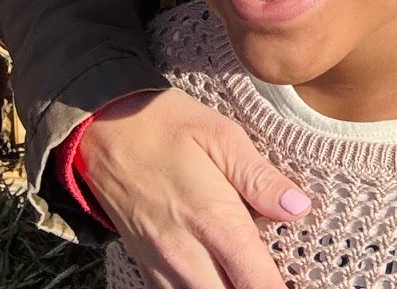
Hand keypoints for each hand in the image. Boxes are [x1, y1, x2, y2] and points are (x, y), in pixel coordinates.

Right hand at [81, 88, 308, 288]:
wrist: (97, 130)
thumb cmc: (162, 124)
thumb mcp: (219, 134)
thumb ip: (259, 177)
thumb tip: (299, 207)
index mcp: (213, 221)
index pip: (259, 284)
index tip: (299, 280)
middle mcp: (186, 255)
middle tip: (274, 270)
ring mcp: (162, 266)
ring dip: (231, 288)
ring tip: (249, 270)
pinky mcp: (146, 266)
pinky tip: (219, 273)